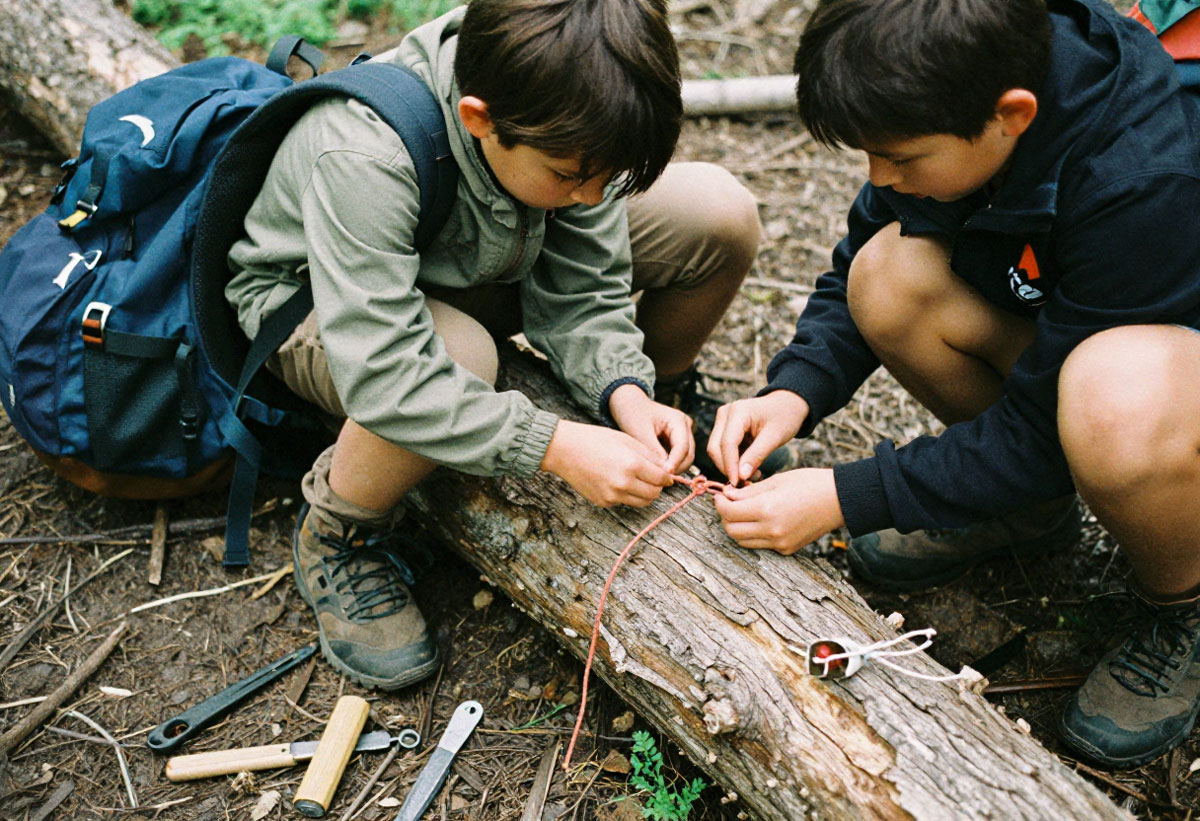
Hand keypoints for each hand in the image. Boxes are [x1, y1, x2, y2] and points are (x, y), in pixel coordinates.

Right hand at [541, 419, 673, 506]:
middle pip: (654, 494)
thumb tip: (666, 469)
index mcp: (632, 465)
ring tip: (639, 481)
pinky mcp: (603, 502)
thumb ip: (649, 455)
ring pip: (642, 502)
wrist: (564, 450)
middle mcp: (623, 484)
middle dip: (657, 487)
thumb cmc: (595, 440)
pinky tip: (618, 481)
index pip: (661, 479)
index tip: (667, 475)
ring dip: (645, 493)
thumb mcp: (626, 440)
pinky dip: (627, 495)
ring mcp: (612, 496)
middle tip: (654, 478)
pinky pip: (624, 502)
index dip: (667, 477)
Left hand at [607, 383, 694, 473]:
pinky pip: (678, 456)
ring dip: (673, 467)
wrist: (628, 404)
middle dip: (676, 467)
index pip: (683, 447)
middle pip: (688, 454)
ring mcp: (683, 432)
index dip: (675, 463)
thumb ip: (654, 451)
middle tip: (660, 479)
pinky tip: (658, 468)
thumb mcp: (640, 432)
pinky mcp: (677, 439)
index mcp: (678, 420)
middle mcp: (685, 426)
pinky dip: (670, 463)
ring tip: (657, 474)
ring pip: (685, 457)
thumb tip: (665, 470)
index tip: (664, 475)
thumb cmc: (632, 414)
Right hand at [707, 390, 808, 485]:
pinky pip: (723, 450)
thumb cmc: (784, 417)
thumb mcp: (774, 437)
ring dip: (730, 467)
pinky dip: (733, 462)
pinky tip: (749, 469)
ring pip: (717, 451)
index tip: (738, 483)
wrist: (787, 404)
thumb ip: (756, 456)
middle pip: (715, 448)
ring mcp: (723, 421)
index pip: (727, 443)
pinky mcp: (725, 429)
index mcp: (738, 411)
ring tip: (752, 476)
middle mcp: (725, 414)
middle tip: (746, 484)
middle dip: (728, 468)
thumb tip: (740, 476)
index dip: (730, 466)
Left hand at [712, 468, 843, 553]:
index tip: (721, 494)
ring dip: (738, 527)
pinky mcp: (787, 550)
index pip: (728, 512)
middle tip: (729, 503)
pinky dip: (754, 534)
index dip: (719, 503)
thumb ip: (748, 492)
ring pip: (743, 541)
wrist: (839, 500)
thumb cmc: (808, 483)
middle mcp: (772, 531)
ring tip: (743, 511)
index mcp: (767, 510)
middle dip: (725, 516)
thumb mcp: (775, 481)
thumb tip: (727, 496)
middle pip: (732, 530)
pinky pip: (761, 545)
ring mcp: (780, 543)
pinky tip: (761, 520)